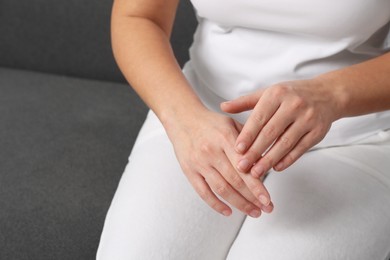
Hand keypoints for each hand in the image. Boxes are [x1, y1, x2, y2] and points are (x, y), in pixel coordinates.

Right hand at [164, 108, 272, 216]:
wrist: (182, 118)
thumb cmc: (209, 122)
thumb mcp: (232, 124)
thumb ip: (248, 143)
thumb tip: (264, 163)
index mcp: (225, 137)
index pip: (244, 167)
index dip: (257, 186)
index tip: (267, 199)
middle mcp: (212, 151)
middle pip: (235, 181)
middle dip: (253, 198)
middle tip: (266, 208)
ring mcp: (199, 162)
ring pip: (222, 189)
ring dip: (239, 204)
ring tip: (253, 211)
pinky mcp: (189, 170)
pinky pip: (203, 192)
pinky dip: (216, 204)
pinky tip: (228, 211)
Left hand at [221, 79, 340, 177]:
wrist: (328, 94)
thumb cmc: (292, 94)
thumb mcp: (268, 93)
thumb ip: (245, 102)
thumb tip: (223, 106)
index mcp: (277, 94)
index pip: (259, 118)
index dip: (247, 135)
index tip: (236, 150)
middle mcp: (293, 105)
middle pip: (270, 133)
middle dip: (255, 152)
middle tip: (242, 167)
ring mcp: (308, 119)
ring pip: (285, 143)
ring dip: (269, 160)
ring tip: (256, 172)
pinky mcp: (318, 132)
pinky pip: (301, 149)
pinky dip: (288, 160)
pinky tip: (276, 168)